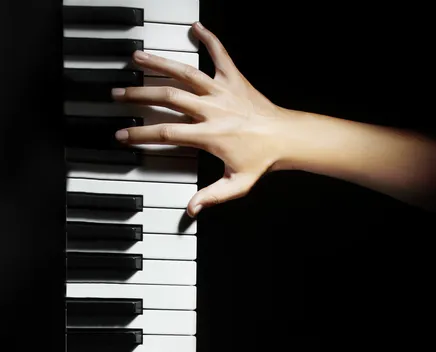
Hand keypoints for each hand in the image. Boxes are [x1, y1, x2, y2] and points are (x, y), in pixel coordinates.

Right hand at [112, 21, 285, 216]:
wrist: (287, 138)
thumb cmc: (263, 160)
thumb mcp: (237, 184)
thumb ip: (212, 196)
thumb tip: (192, 210)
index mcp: (209, 135)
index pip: (166, 132)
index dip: (140, 134)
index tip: (123, 136)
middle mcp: (212, 109)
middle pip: (168, 97)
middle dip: (139, 95)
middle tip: (119, 94)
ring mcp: (222, 91)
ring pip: (186, 72)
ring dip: (160, 64)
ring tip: (138, 57)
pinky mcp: (235, 79)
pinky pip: (220, 54)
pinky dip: (209, 39)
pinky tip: (196, 27)